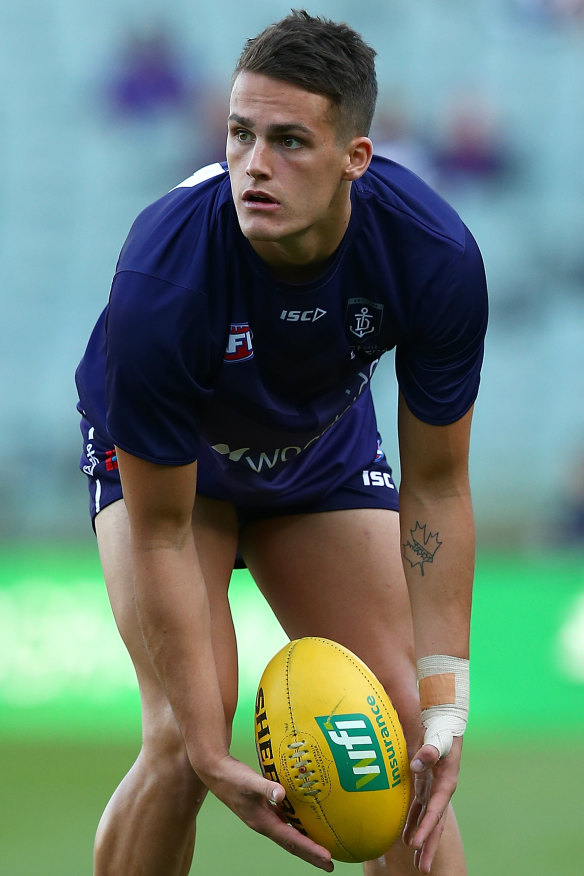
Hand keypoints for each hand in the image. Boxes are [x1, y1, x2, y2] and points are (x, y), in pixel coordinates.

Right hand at [203, 754, 333, 870]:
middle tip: (330, 865)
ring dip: (305, 843)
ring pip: (289, 834)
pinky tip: (305, 819)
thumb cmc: (232, 777)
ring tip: (322, 848)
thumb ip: (266, 787)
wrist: (215, 771)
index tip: (327, 857)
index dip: (310, 849)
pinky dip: (297, 825)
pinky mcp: (263, 808)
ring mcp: (264, 817)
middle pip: (292, 844)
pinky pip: (285, 820)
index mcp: (263, 822)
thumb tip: (282, 794)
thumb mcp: (249, 781)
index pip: (291, 840)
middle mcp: (265, 824)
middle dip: (311, 855)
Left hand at [402, 736, 462, 872]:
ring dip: (422, 839)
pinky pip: (419, 808)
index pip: (435, 810)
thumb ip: (429, 750)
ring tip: (418, 862)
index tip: (416, 845)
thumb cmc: (442, 728)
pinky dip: (413, 822)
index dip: (426, 827)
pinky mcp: (426, 784)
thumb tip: (416, 763)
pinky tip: (406, 838)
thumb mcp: (438, 736)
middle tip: (424, 868)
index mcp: (447, 781)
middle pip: (435, 822)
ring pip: (428, 819)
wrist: (444, 719)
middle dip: (429, 845)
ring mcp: (434, 788)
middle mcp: (442, 789)